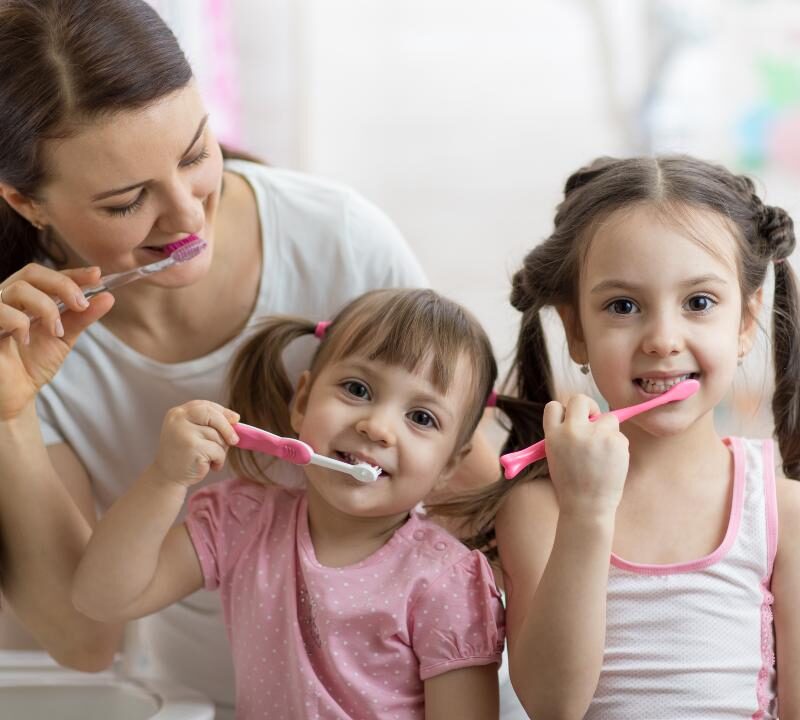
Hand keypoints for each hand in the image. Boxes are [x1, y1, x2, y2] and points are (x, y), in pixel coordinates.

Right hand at [0, 264, 112, 419]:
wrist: (15, 394)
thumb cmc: (32, 365)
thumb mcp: (63, 338)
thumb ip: (81, 318)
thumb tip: (108, 298)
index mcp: (25, 298)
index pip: (48, 275)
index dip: (72, 273)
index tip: (96, 275)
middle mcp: (6, 298)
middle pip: (32, 272)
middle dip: (63, 285)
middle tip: (81, 304)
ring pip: (18, 288)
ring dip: (46, 308)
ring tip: (55, 331)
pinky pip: (1, 311)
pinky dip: (19, 323)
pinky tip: (26, 340)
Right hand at [152, 401, 240, 486]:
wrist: (167, 477)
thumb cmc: (185, 454)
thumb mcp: (193, 433)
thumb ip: (210, 423)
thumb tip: (235, 418)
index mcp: (177, 413)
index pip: (205, 406)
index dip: (223, 412)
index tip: (235, 419)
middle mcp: (179, 420)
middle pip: (213, 416)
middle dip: (227, 428)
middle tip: (234, 440)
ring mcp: (185, 433)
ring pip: (218, 436)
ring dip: (221, 450)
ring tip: (209, 458)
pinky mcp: (193, 448)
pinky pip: (218, 451)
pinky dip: (219, 460)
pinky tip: (209, 466)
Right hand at [542, 394, 628, 518]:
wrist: (587, 506)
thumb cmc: (571, 484)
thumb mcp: (556, 456)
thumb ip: (564, 435)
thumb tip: (583, 418)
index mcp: (553, 434)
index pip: (554, 406)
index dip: (564, 411)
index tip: (572, 419)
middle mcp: (572, 430)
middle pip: (580, 399)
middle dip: (590, 407)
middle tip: (594, 420)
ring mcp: (595, 435)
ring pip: (608, 417)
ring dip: (607, 430)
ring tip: (603, 454)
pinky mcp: (615, 441)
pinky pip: (619, 436)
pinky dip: (617, 447)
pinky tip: (611, 463)